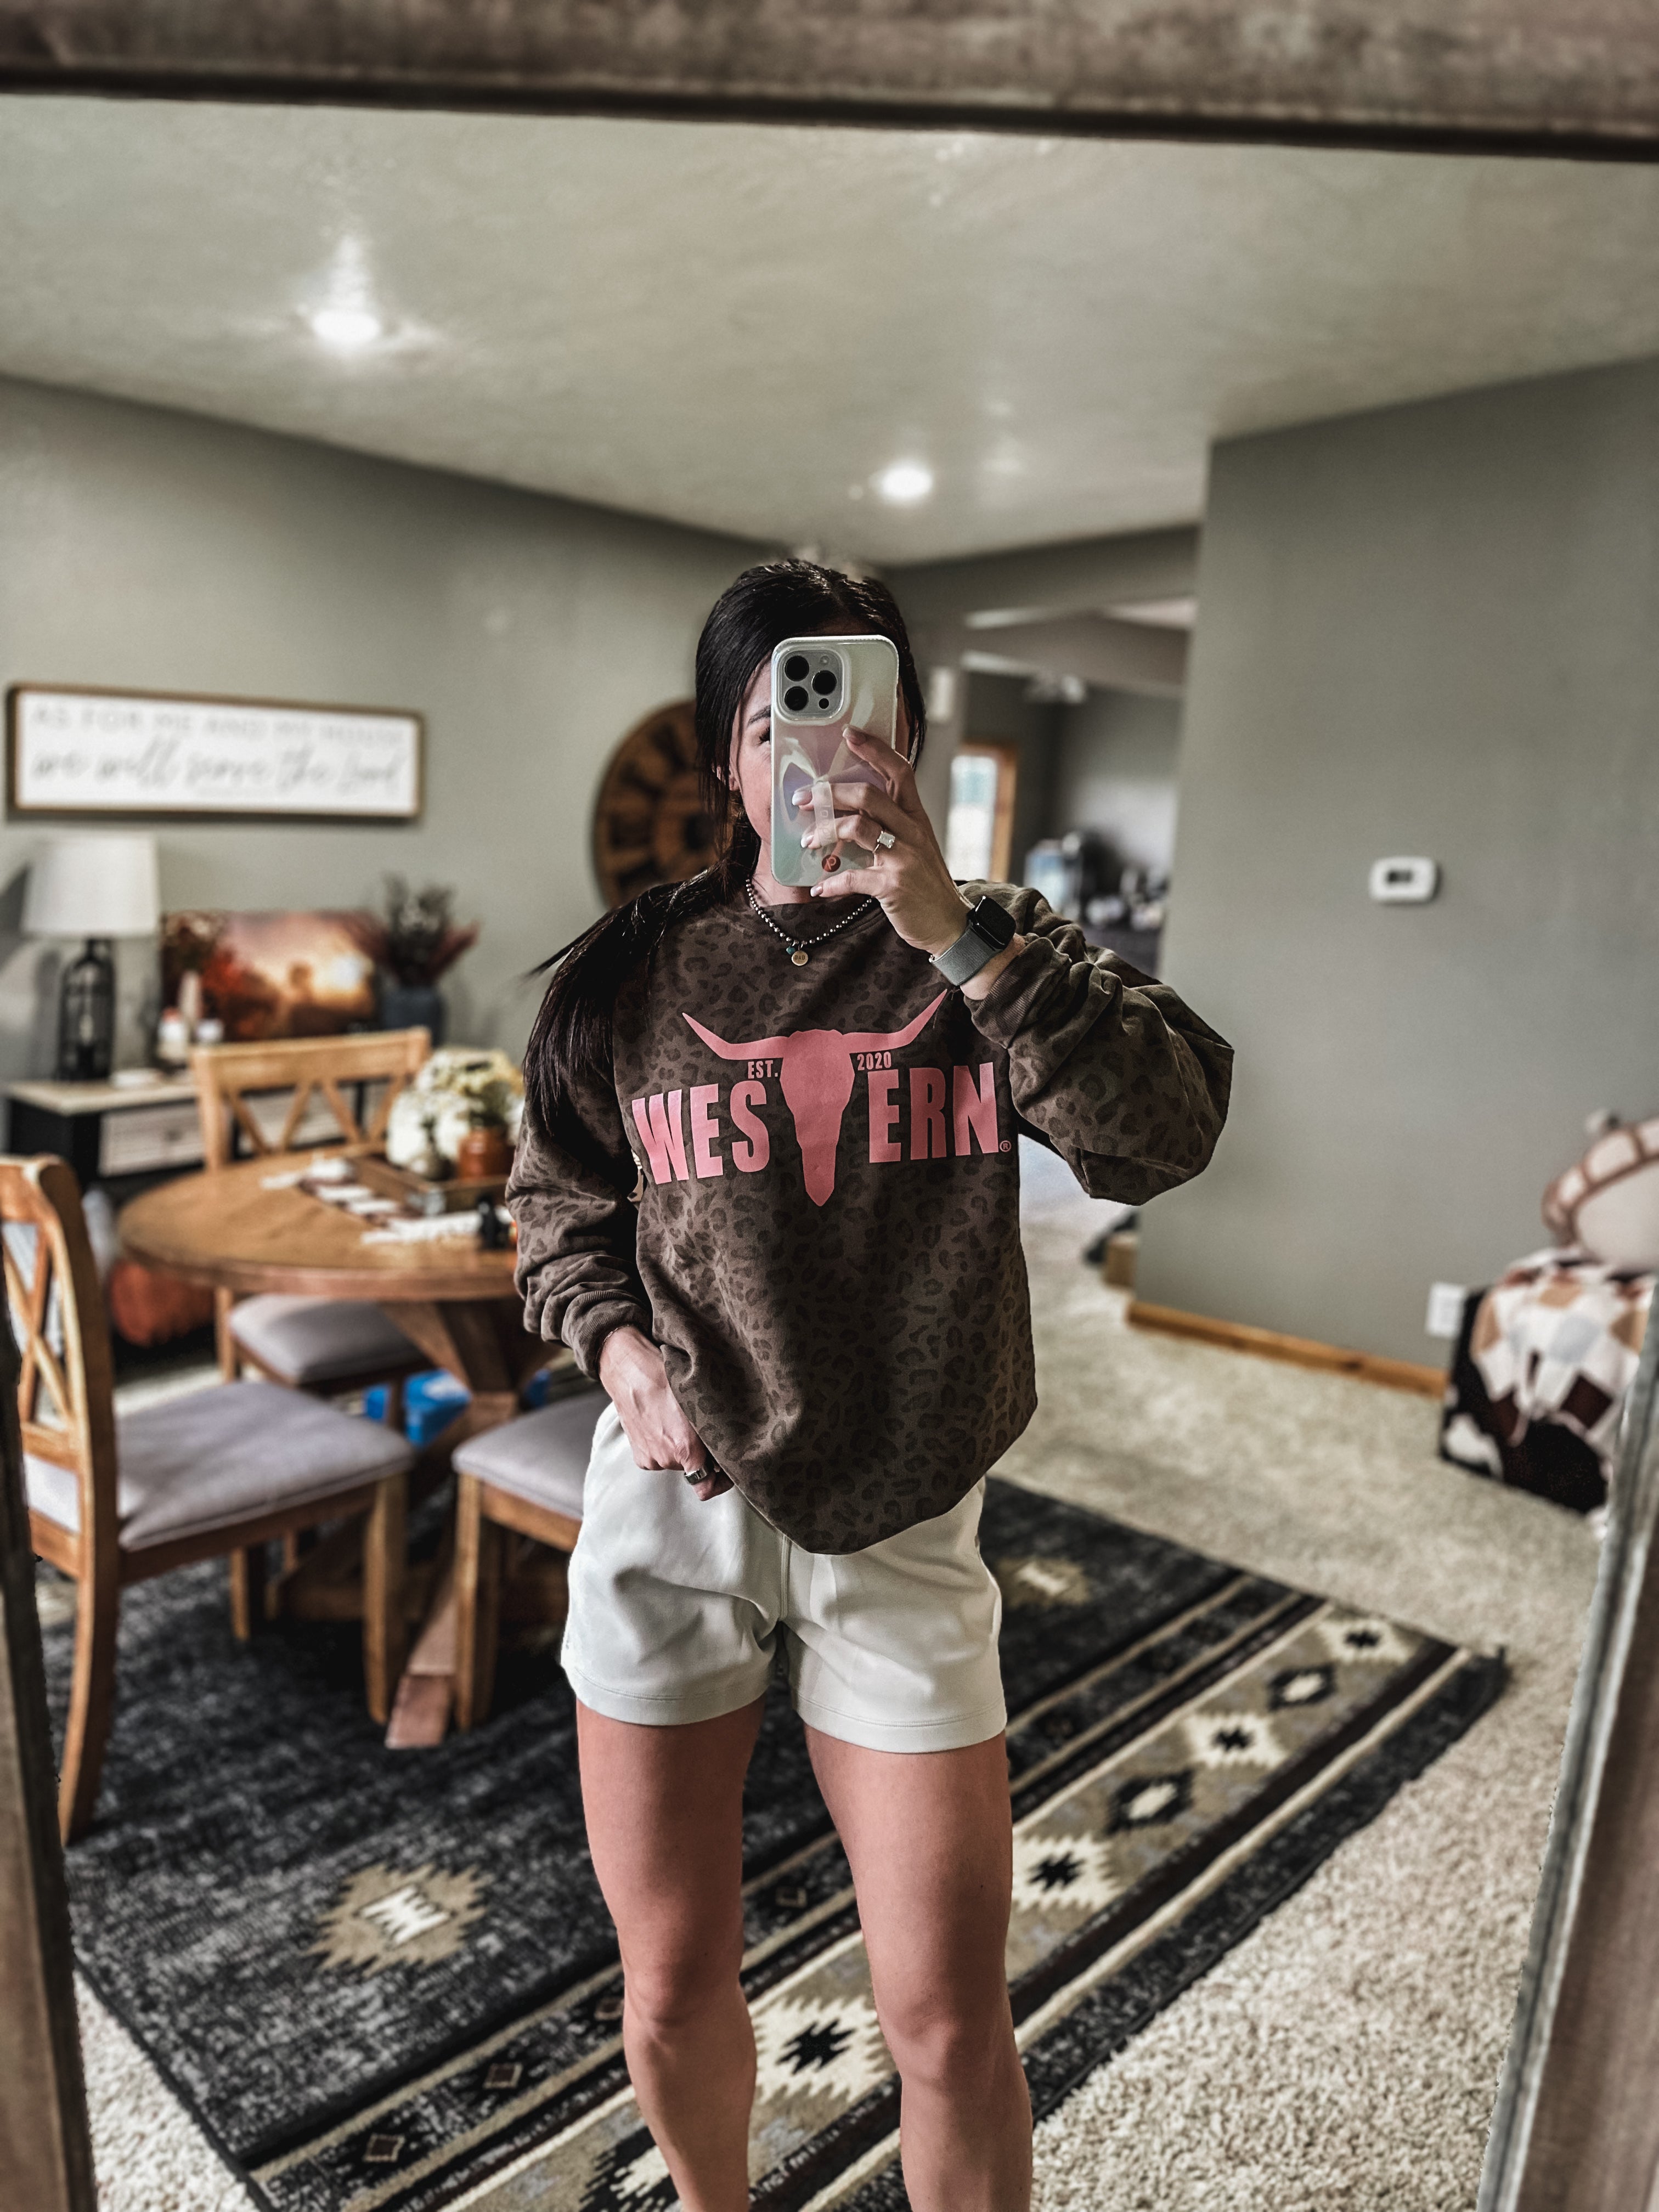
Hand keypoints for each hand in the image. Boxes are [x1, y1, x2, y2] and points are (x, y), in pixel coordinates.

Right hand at [598, 1325, 730, 1500]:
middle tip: (701, 1428)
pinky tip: (664, 1423)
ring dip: (682, 1448)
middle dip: (702, 1454)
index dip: (720, 1481)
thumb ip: (714, 1432)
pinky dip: (665, 1445)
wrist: (629, 1370)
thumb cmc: (665, 1377)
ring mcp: (651, 1459)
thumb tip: (728, 1449)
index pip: (707, 1487)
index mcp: (685, 1448)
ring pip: (677, 1462)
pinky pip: (661, 1457)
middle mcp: (667, 1460)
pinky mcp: (639, 1456)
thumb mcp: (699, 1400)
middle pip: (695, 1469)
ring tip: (678, 1421)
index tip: (726, 1469)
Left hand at [797, 730, 1023, 993]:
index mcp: (916, 817)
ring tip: (807, 840)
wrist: (950, 924)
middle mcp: (912, 832)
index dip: (875, 749)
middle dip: (831, 793)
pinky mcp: (893, 885)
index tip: (850, 734)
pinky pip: (853, 878)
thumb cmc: (926, 883)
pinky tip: (820, 888)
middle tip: (804, 798)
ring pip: (857, 828)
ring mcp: (904, 857)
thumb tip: (848, 813)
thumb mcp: (916, 846)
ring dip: (824, 831)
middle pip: (870, 795)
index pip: (899, 771)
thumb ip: (891, 825)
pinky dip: (831, 883)